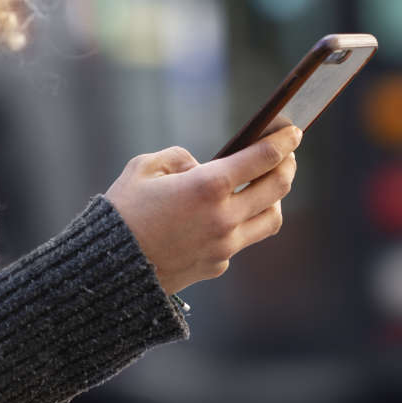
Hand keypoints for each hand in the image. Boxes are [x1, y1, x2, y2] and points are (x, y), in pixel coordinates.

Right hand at [104, 125, 301, 294]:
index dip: (284, 141)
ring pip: (271, 219)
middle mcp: (224, 217)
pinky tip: (227, 215)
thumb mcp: (143, 168)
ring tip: (265, 186)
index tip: (293, 131)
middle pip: (278, 188)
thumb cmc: (122, 213)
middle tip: (287, 155)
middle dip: (288, 165)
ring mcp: (224, 245)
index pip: (263, 158)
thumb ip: (178, 158)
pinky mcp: (217, 265)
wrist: (108, 270)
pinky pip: (242, 240)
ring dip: (274, 198)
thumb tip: (200, 166)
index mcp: (207, 186)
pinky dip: (241, 223)